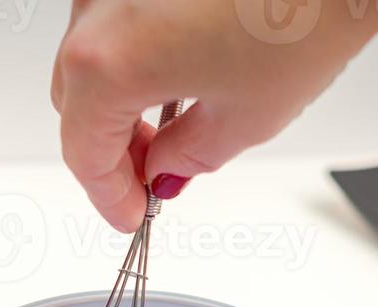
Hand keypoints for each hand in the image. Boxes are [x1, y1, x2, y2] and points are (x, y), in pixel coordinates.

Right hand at [51, 0, 377, 230]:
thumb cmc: (301, 15)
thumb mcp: (242, 119)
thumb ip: (184, 157)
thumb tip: (164, 169)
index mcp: (109, 61)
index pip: (84, 152)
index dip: (109, 196)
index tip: (131, 215)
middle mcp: (97, 9)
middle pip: (77, 103)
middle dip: (112, 151)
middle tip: (151, 179)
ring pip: (92, 62)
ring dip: (121, 105)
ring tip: (171, 132)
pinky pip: (115, 24)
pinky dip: (134, 61)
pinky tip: (174, 81)